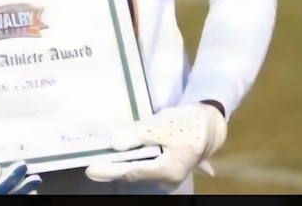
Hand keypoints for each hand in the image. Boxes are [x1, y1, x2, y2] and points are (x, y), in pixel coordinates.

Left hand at [84, 102, 226, 188]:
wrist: (210, 123)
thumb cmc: (188, 122)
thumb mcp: (161, 125)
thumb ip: (136, 135)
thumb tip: (114, 144)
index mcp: (169, 169)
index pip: (132, 171)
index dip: (110, 170)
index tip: (91, 169)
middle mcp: (169, 179)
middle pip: (135, 174)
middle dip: (113, 169)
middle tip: (92, 163)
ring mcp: (169, 177)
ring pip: (139, 172)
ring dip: (121, 166)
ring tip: (101, 161)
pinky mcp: (168, 171)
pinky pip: (145, 169)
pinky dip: (132, 164)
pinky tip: (117, 163)